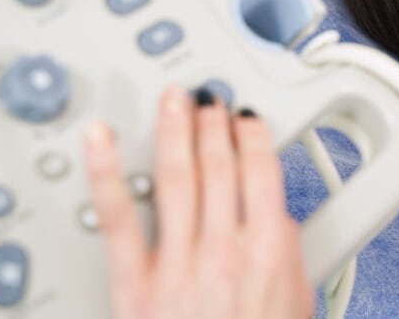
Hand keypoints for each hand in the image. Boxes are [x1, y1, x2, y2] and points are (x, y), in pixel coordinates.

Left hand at [82, 87, 313, 318]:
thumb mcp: (298, 304)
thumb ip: (288, 254)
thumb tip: (277, 217)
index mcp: (270, 249)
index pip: (261, 169)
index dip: (251, 134)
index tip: (245, 118)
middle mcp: (225, 248)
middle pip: (219, 164)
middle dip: (213, 123)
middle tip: (208, 100)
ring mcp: (178, 263)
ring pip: (177, 177)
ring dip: (175, 130)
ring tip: (173, 101)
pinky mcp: (136, 284)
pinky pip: (118, 218)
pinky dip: (106, 172)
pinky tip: (100, 140)